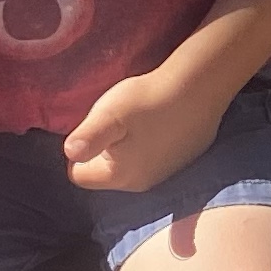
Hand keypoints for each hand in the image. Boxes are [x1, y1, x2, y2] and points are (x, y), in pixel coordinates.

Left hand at [62, 61, 226, 193]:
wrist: (201, 87)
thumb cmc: (149, 100)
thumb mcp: (108, 114)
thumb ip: (86, 137)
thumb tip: (69, 153)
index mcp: (120, 177)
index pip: (79, 176)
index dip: (80, 151)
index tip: (93, 128)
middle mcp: (143, 183)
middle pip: (107, 172)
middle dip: (104, 151)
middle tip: (116, 121)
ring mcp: (167, 173)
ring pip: (132, 164)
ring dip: (128, 147)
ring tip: (138, 119)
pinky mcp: (185, 159)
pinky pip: (156, 157)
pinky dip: (153, 143)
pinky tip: (160, 120)